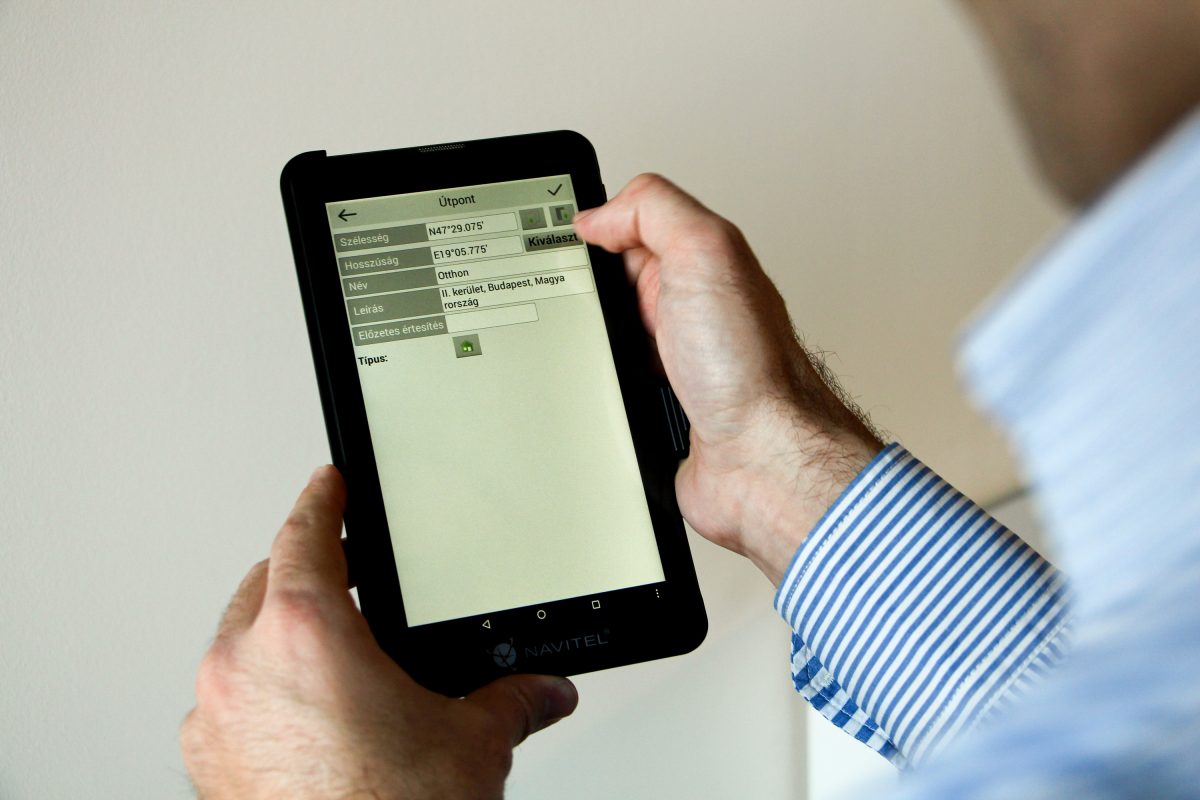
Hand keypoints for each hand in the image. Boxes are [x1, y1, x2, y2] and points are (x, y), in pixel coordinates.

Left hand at [181, 466, 577, 799]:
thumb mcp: (470, 743)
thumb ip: (511, 701)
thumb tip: (544, 693)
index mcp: (307, 635)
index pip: (305, 534)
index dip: (322, 500)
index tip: (329, 484)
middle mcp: (244, 667)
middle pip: (265, 583)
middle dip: (304, 570)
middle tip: (347, 571)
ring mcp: (215, 718)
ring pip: (238, 642)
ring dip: (277, 633)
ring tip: (333, 651)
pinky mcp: (208, 765)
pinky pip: (226, 699)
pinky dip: (260, 690)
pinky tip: (306, 715)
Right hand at [574, 174, 882, 584]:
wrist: (762, 461)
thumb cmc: (751, 369)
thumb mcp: (706, 252)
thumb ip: (654, 211)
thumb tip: (599, 214)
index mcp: (699, 264)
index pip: (630, 226)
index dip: (593, 228)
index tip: (555, 239)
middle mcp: (687, 310)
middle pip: (608, 282)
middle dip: (576, 289)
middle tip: (553, 296)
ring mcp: (670, 363)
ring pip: (602, 336)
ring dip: (581, 343)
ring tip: (564, 344)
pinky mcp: (655, 410)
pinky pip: (605, 388)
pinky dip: (589, 389)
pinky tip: (584, 389)